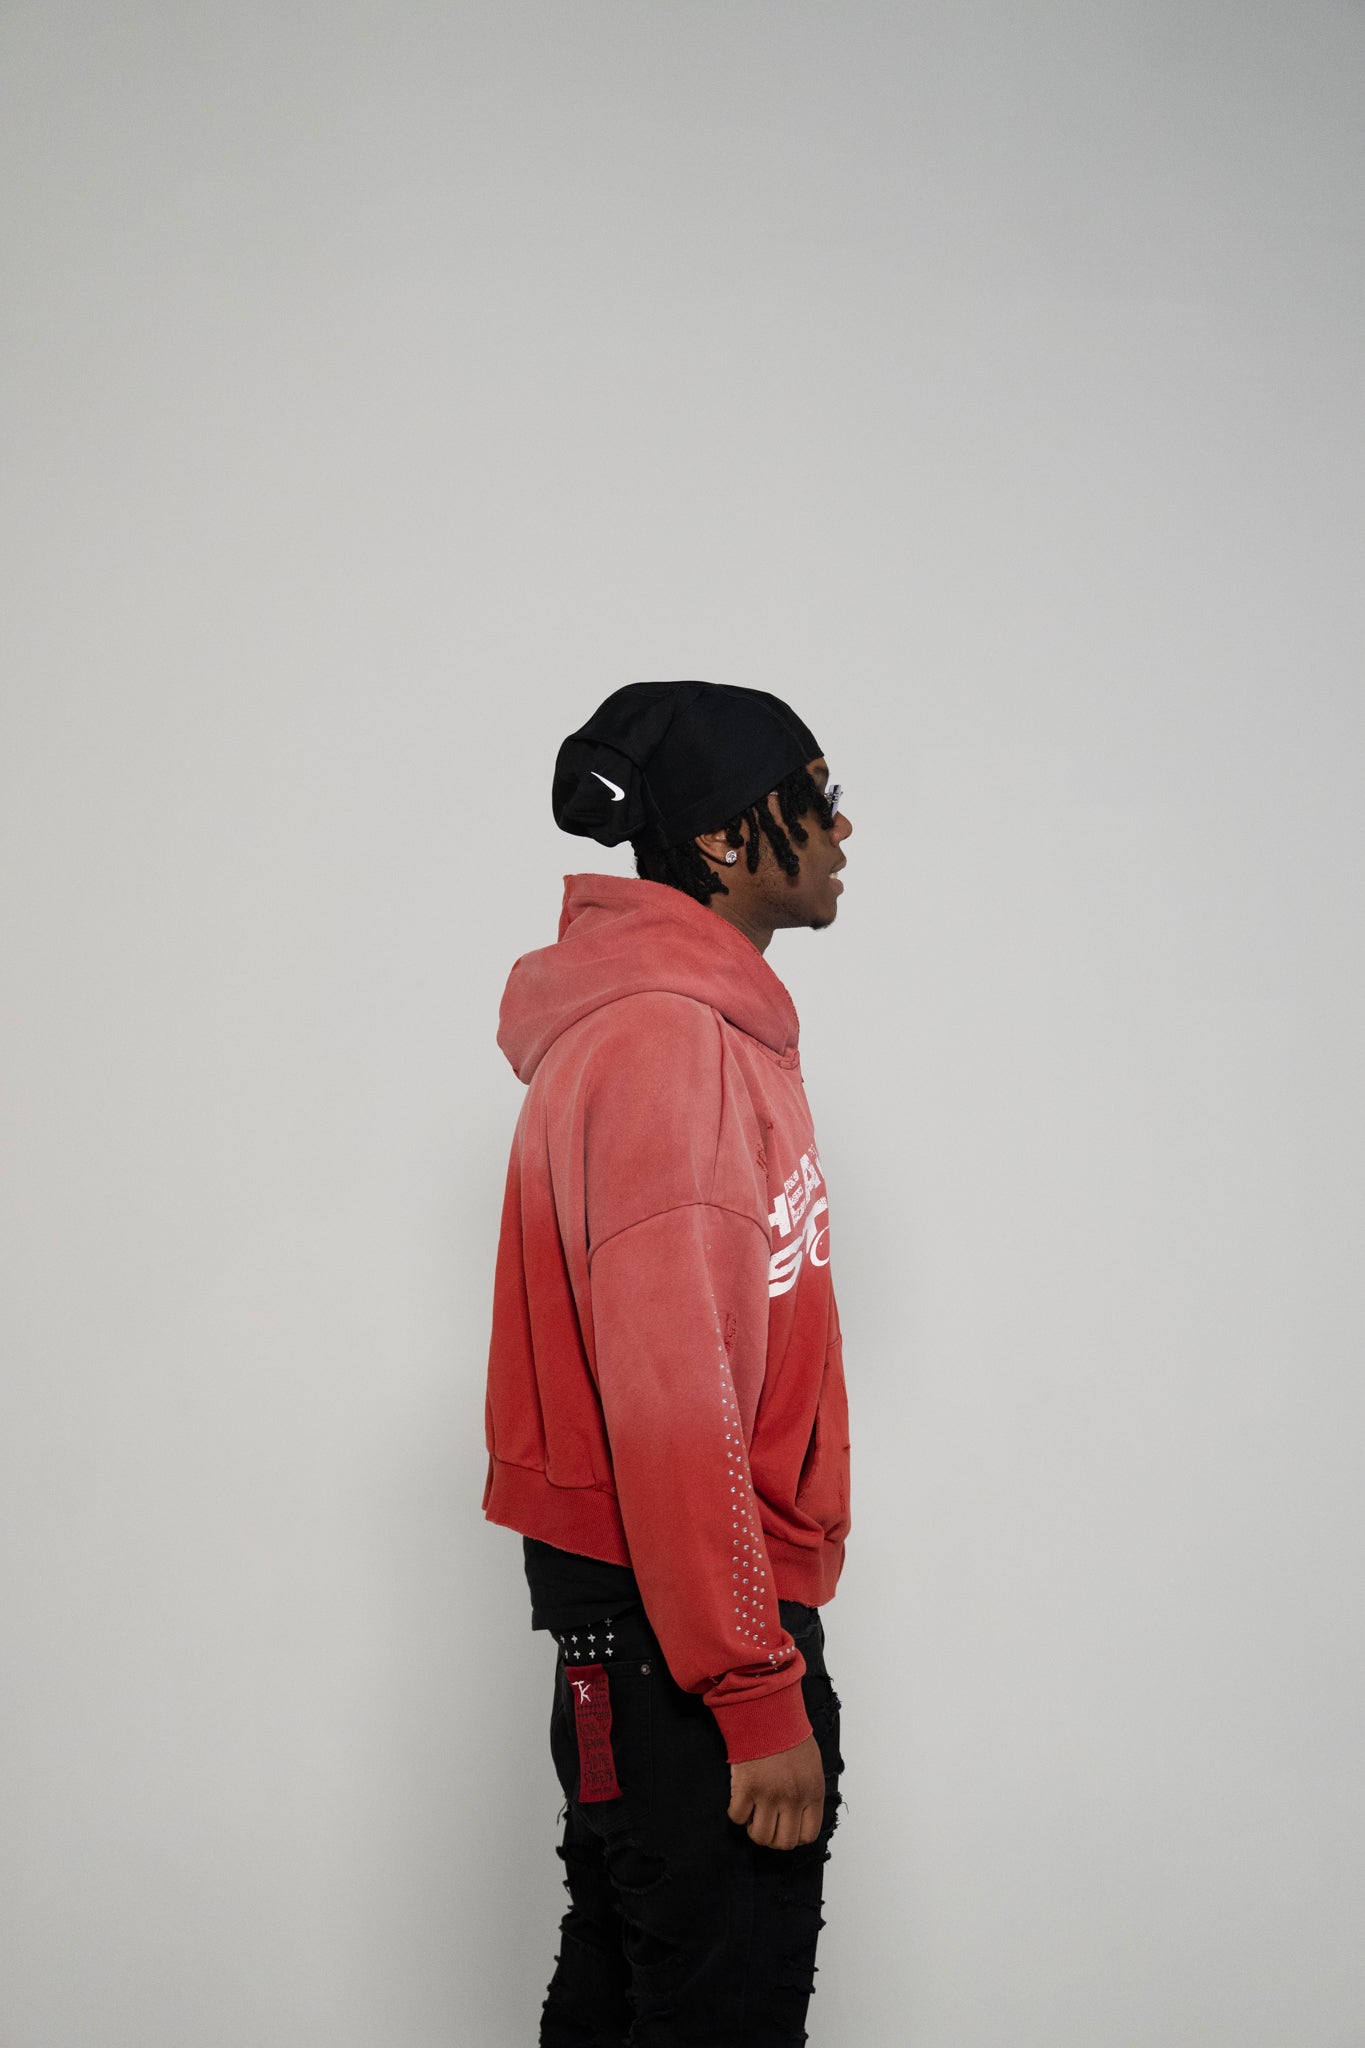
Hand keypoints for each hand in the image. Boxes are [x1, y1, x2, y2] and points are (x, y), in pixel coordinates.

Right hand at [727, 1734, 825, 1849]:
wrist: (767, 1711)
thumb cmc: (789, 1734)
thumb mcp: (811, 1765)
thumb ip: (807, 1792)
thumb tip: (798, 1815)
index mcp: (812, 1792)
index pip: (808, 1835)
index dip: (794, 1836)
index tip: (785, 1827)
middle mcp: (793, 1798)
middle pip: (784, 1842)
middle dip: (773, 1838)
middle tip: (766, 1824)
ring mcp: (769, 1795)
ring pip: (760, 1836)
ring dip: (754, 1829)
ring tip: (753, 1815)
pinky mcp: (746, 1787)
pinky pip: (737, 1817)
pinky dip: (737, 1813)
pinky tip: (741, 1800)